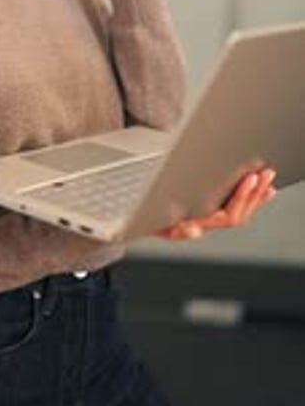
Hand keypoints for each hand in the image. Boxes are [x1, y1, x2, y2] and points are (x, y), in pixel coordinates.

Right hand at [156, 168, 276, 240]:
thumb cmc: (146, 218)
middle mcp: (207, 224)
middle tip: (264, 173)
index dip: (241, 198)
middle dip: (254, 194)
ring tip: (267, 177)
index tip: (249, 179)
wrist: (138, 222)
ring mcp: (211, 219)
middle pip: (239, 214)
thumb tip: (195, 232)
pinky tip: (263, 190)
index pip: (227, 216)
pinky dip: (253, 198)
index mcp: (196, 224)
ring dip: (256, 194)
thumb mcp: (155, 221)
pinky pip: (237, 208)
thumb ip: (174, 227)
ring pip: (241, 211)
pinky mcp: (212, 211)